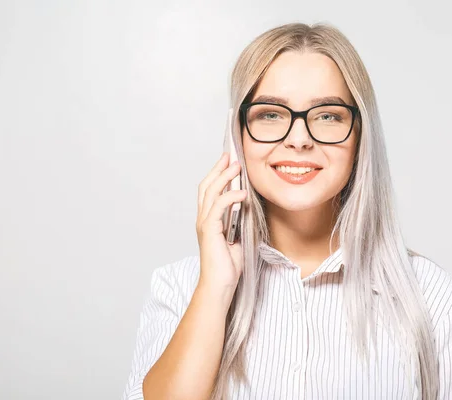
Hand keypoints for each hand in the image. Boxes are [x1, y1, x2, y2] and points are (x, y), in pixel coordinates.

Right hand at [196, 152, 246, 293]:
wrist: (220, 285)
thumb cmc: (228, 267)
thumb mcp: (239, 238)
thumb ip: (240, 222)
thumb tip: (248, 207)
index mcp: (209, 221)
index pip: (210, 191)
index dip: (217, 175)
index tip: (228, 162)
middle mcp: (203, 219)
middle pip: (206, 186)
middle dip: (218, 169)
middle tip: (230, 156)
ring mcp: (204, 224)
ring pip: (211, 192)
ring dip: (224, 177)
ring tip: (237, 166)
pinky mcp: (209, 230)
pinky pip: (219, 206)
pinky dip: (231, 196)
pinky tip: (242, 192)